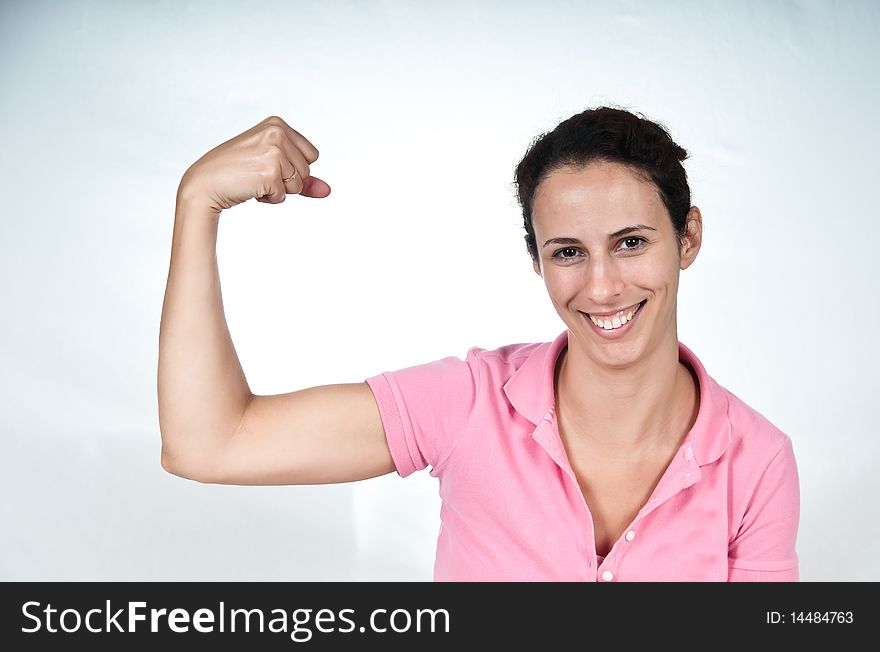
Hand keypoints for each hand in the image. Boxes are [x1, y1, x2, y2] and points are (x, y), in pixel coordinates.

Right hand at [177, 115, 330, 212]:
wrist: (205, 184)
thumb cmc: (236, 173)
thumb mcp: (272, 167)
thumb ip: (303, 178)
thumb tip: (327, 191)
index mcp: (277, 124)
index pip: (312, 156)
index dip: (293, 167)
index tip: (267, 163)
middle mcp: (277, 132)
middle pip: (307, 171)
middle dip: (286, 180)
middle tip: (257, 173)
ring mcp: (273, 151)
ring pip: (298, 185)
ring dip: (278, 190)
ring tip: (253, 179)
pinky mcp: (269, 172)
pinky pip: (284, 196)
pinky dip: (269, 198)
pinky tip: (249, 187)